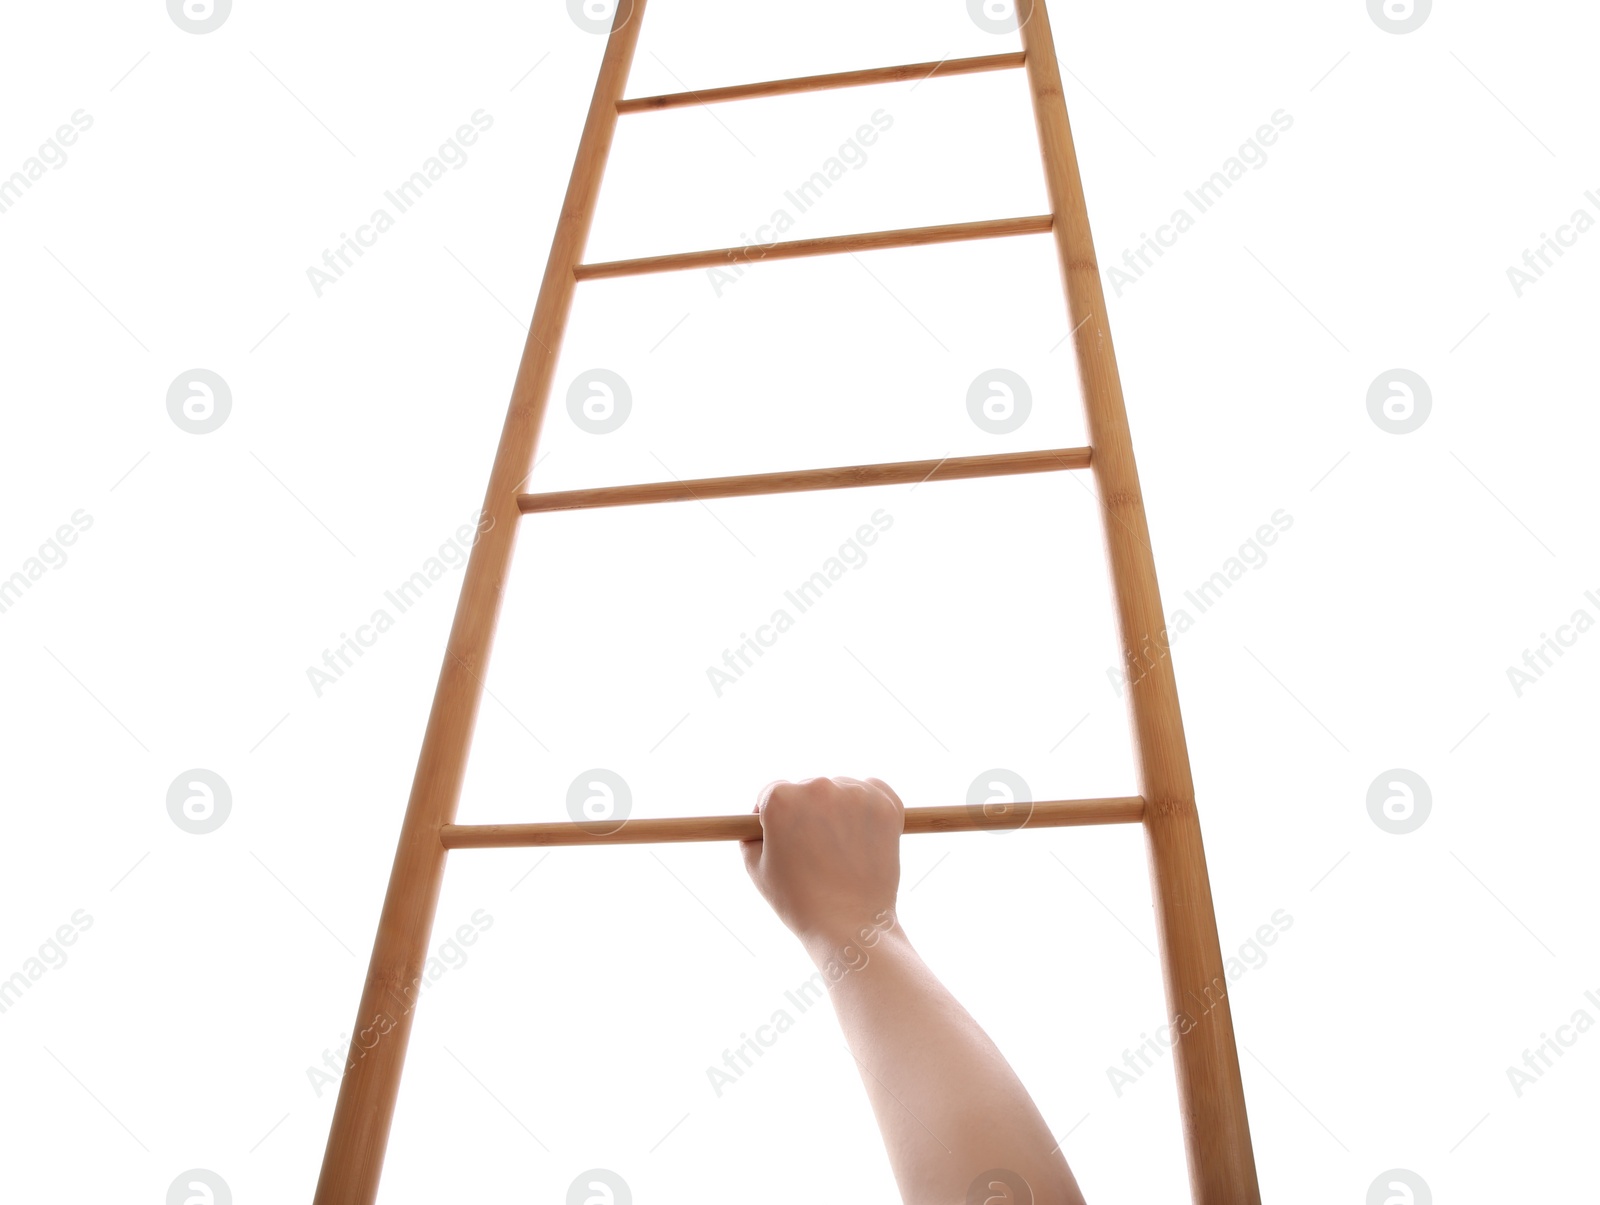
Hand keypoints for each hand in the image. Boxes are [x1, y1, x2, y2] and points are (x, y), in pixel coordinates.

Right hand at [741, 776, 904, 949]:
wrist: (850, 926)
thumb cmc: (799, 901)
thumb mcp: (756, 867)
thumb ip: (751, 834)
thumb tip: (760, 818)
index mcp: (782, 799)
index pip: (772, 792)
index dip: (772, 817)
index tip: (783, 839)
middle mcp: (819, 787)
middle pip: (807, 789)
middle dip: (807, 814)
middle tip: (813, 851)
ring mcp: (856, 794)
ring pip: (841, 789)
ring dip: (838, 809)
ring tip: (839, 849)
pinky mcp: (887, 804)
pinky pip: (873, 791)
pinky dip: (868, 807)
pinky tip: (862, 835)